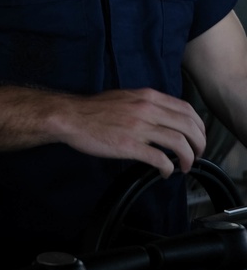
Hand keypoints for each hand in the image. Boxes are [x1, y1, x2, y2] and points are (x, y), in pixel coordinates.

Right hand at [52, 88, 206, 176]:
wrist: (71, 117)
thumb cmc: (94, 110)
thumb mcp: (126, 97)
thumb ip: (146, 105)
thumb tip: (162, 118)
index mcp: (148, 97)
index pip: (186, 109)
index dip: (198, 126)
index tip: (198, 137)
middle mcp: (148, 109)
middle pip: (189, 126)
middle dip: (199, 143)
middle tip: (198, 155)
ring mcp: (139, 127)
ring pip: (179, 142)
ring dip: (189, 157)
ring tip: (186, 166)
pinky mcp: (130, 145)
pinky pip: (159, 158)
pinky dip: (168, 168)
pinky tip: (166, 172)